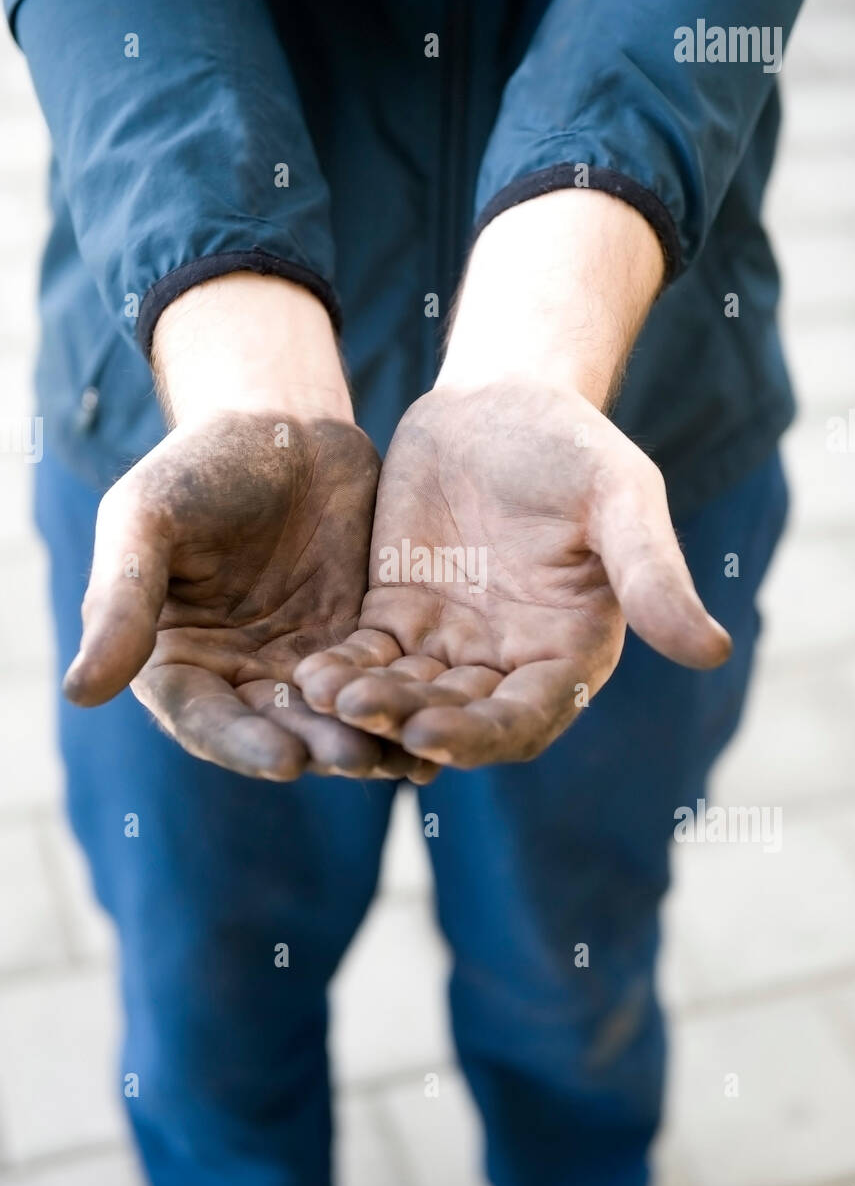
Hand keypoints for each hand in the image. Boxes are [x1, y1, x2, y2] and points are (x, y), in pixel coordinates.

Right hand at [63, 274, 435, 781]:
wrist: (281, 424)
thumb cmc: (197, 464)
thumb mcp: (147, 521)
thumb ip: (121, 601)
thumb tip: (79, 692)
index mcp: (177, 661)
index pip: (204, 719)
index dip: (242, 743)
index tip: (284, 762)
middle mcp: (238, 677)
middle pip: (277, 728)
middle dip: (318, 747)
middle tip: (357, 761)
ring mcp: (302, 664)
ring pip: (335, 717)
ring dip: (369, 738)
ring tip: (409, 756)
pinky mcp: (360, 643)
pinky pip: (383, 682)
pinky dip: (408, 704)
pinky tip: (444, 722)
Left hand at [294, 189, 727, 768]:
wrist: (502, 399)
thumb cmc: (574, 444)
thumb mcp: (619, 499)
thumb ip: (654, 574)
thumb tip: (713, 652)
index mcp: (568, 652)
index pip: (526, 717)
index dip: (480, 735)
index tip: (432, 735)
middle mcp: (508, 663)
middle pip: (457, 717)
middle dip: (408, 721)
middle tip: (358, 713)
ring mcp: (450, 644)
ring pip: (405, 695)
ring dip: (366, 704)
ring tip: (321, 694)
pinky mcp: (397, 617)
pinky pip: (366, 656)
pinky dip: (341, 668)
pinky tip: (304, 672)